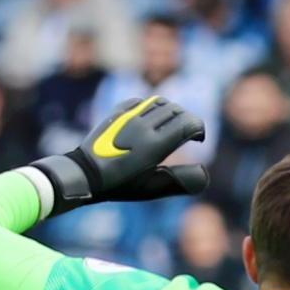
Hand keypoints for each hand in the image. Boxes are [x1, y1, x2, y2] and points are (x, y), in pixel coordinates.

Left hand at [30, 96, 206, 214]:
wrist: (84, 174)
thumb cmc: (120, 185)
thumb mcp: (153, 188)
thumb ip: (181, 181)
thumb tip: (204, 172)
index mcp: (155, 144)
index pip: (188, 122)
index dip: (199, 128)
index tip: (198, 139)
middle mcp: (144, 126)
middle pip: (177, 110)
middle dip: (188, 119)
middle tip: (188, 133)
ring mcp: (128, 116)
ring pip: (160, 102)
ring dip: (171, 111)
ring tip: (171, 125)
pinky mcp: (116, 113)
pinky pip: (141, 101)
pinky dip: (152, 107)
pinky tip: (150, 119)